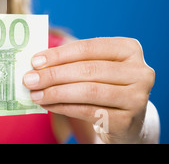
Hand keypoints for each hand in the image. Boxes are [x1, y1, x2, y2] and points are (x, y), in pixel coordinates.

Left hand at [23, 37, 154, 142]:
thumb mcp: (94, 67)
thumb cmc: (104, 84)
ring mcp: (137, 97)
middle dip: (53, 75)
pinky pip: (88, 111)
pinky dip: (63, 107)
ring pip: (88, 91)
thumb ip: (71, 61)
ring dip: (55, 93)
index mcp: (129, 49)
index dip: (59, 54)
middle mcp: (140, 71)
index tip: (34, 61)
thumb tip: (36, 64)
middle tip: (29, 79)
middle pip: (87, 70)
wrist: (128, 120)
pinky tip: (48, 105)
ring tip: (35, 94)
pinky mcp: (128, 121)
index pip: (88, 48)